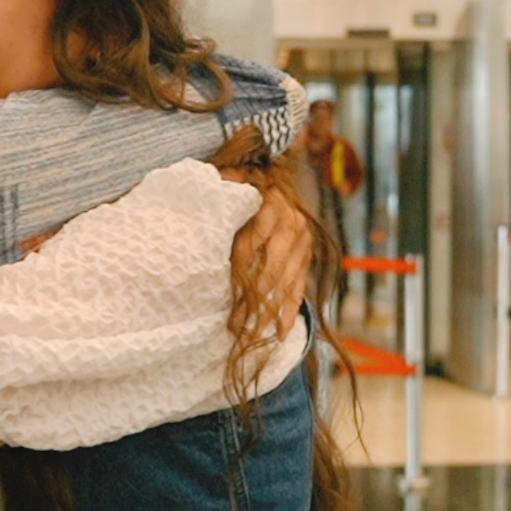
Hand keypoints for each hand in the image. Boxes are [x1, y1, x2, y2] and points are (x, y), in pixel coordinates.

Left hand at [220, 173, 310, 336]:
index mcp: (271, 205)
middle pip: (270, 269)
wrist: (277, 175)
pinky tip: (280, 333)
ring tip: (252, 335)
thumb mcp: (232, 179)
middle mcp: (292, 224)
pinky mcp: (308, 256)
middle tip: (236, 327)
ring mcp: (303, 242)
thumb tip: (202, 196)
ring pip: (285, 282)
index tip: (223, 297)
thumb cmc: (245, 181)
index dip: (236, 272)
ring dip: (268, 312)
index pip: (250, 244)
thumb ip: (219, 190)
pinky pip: (300, 287)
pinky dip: (291, 311)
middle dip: (253, 301)